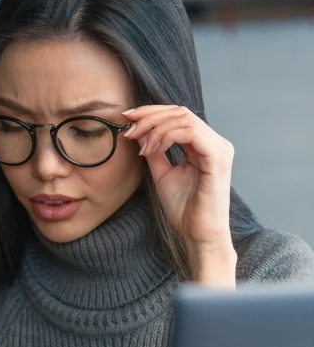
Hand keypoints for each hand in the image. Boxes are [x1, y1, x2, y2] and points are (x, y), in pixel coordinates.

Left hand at [122, 105, 234, 246]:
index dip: (152, 112)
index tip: (127, 117)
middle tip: (128, 128)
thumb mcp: (162, 174)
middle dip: (150, 116)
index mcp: (205, 146)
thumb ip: (154, 151)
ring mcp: (219, 149)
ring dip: (155, 128)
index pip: (179, 116)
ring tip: (140, 146)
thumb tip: (138, 132)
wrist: (198, 234)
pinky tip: (152, 150)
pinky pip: (189, 133)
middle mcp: (216, 143)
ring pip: (184, 118)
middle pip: (181, 112)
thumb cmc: (184, 210)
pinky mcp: (217, 157)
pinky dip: (166, 137)